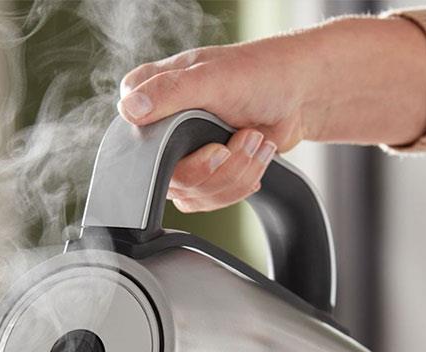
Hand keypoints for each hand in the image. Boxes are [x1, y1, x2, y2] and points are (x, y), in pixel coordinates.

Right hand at [118, 16, 425, 212]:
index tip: (214, 148)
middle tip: (247, 137)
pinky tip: (254, 159)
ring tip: (256, 141)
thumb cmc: (256, 75)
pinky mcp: (203, 178)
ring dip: (238, 173)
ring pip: (197, 195)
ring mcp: (181, 158)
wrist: (295, 96)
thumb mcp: (210, 77)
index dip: (176, 156)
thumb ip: (169, 92)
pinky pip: (213, 202)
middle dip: (222, 166)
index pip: (138, 144)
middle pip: (174, 179)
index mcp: (148, 97)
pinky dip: (242, 184)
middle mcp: (158, 131)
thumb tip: (130, 110)